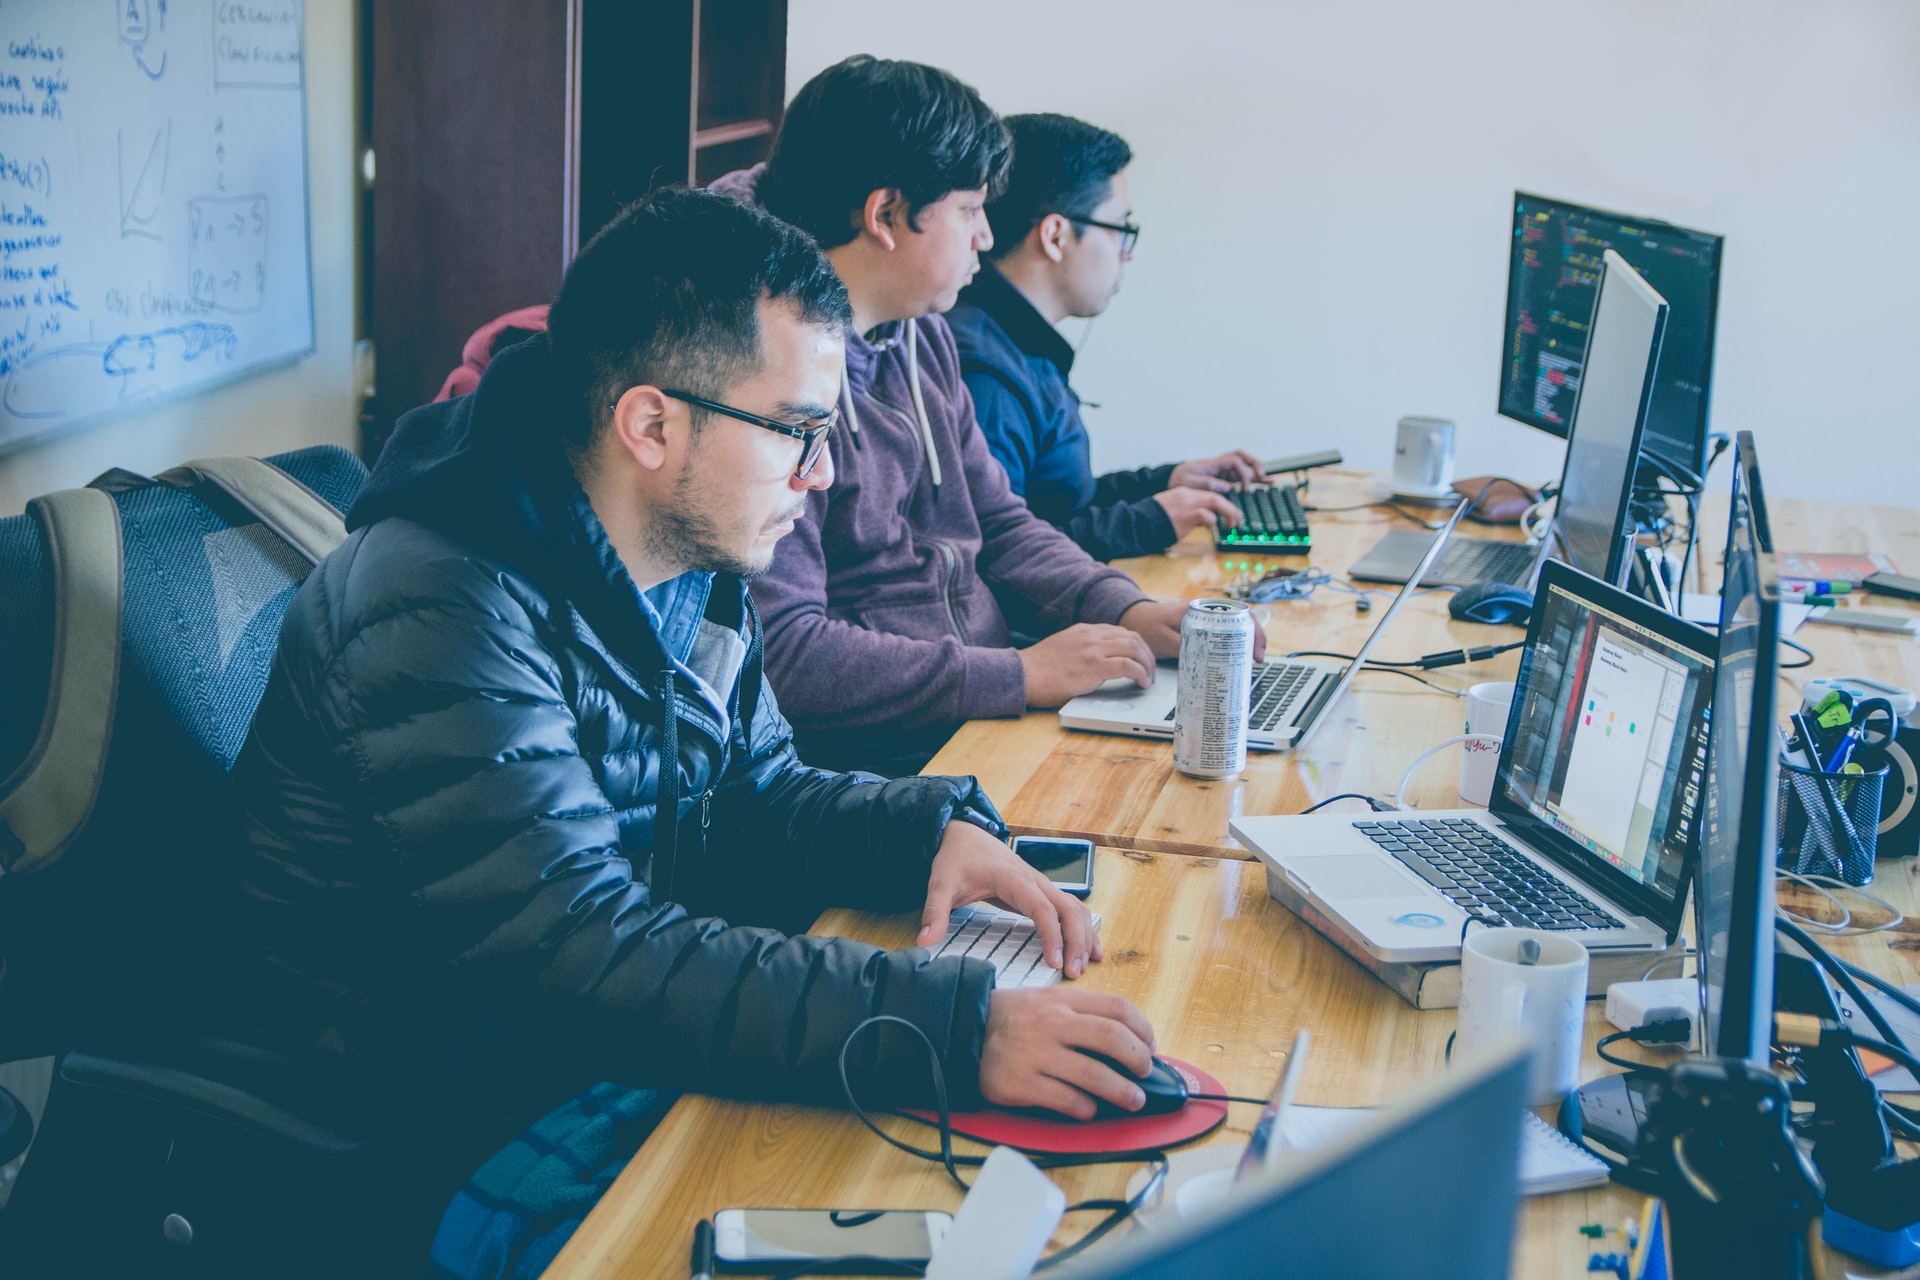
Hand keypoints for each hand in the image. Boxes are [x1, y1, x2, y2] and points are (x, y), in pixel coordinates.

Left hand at [917, 820, 1101, 976]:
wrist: (963, 834)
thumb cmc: (955, 859)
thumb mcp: (940, 885)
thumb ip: (934, 913)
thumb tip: (924, 942)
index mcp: (1013, 878)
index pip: (1042, 908)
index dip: (1052, 936)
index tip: (1054, 962)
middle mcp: (1033, 880)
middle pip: (1068, 909)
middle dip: (1076, 940)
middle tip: (1073, 972)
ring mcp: (1040, 884)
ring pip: (1074, 907)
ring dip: (1084, 934)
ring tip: (1087, 964)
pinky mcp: (1040, 890)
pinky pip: (1069, 907)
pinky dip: (1083, 926)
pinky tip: (1088, 947)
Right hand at [979, 988, 1157, 1118]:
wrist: (962, 1031)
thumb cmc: (1012, 1019)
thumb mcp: (1046, 1000)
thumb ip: (1082, 1014)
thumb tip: (1127, 1041)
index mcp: (1062, 1000)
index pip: (1117, 1008)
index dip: (1143, 1029)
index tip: (1151, 1046)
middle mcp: (1052, 1024)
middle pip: (1113, 1039)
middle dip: (1139, 1059)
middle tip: (1145, 1073)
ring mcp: (1037, 1054)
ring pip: (1095, 1075)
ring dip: (1122, 1092)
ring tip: (1133, 1100)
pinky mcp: (1022, 1084)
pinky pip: (1068, 1100)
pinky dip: (1086, 1108)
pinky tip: (1089, 1109)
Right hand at [1016, 623, 1155, 708]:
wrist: (1023, 674)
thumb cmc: (1037, 668)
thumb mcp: (1062, 648)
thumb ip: (1081, 648)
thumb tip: (1096, 661)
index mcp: (1084, 630)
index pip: (1120, 631)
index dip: (1136, 645)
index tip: (1140, 658)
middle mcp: (1091, 635)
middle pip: (1132, 637)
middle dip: (1146, 654)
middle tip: (1149, 670)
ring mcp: (1093, 649)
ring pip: (1134, 648)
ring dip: (1147, 664)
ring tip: (1148, 678)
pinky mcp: (1094, 666)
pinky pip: (1128, 666)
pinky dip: (1140, 673)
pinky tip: (1141, 683)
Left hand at [1120, 598, 1266, 661]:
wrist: (1133, 617)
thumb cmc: (1146, 624)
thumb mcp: (1162, 639)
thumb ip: (1181, 647)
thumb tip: (1203, 659)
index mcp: (1200, 610)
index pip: (1237, 614)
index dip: (1252, 632)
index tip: (1255, 652)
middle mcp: (1206, 612)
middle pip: (1241, 621)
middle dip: (1254, 640)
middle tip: (1256, 661)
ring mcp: (1205, 620)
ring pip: (1234, 629)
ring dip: (1244, 644)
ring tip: (1248, 663)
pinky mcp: (1201, 628)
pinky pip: (1223, 635)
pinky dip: (1232, 646)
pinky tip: (1234, 660)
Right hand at [1152, 487, 1241, 539]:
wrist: (1139, 522)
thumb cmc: (1153, 520)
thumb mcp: (1172, 510)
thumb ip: (1188, 511)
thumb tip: (1204, 520)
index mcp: (1183, 492)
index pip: (1207, 494)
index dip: (1221, 504)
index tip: (1228, 513)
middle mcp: (1187, 495)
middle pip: (1215, 496)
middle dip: (1230, 508)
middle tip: (1237, 519)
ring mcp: (1187, 504)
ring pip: (1215, 501)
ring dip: (1228, 512)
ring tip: (1233, 523)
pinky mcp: (1186, 516)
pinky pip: (1206, 515)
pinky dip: (1212, 521)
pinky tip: (1210, 527)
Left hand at [1169, 450, 1263, 491]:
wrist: (1170, 479)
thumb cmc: (1178, 479)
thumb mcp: (1189, 482)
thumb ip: (1208, 483)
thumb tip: (1226, 486)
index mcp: (1212, 464)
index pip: (1234, 461)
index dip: (1242, 473)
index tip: (1243, 488)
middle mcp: (1219, 465)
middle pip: (1242, 457)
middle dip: (1254, 464)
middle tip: (1262, 475)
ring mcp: (1222, 471)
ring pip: (1243, 468)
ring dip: (1256, 473)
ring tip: (1270, 481)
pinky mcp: (1222, 478)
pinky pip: (1239, 477)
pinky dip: (1250, 480)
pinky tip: (1261, 483)